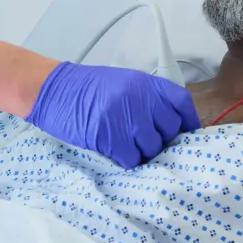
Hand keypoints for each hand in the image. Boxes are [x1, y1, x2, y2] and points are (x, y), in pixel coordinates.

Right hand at [23, 62, 201, 167]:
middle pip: (169, 130)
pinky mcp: (111, 138)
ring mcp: (127, 119)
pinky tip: (116, 151)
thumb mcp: (123, 83)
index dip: (188, 122)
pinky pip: (132, 159)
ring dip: (143, 152)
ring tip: (127, 146)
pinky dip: (127, 159)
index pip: (181, 104)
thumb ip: (148, 99)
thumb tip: (170, 124)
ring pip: (152, 148)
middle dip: (161, 140)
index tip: (186, 135)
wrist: (55, 90)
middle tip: (146, 141)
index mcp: (146, 83)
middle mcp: (141, 99)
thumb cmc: (87, 89)